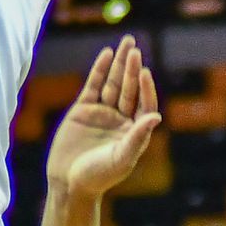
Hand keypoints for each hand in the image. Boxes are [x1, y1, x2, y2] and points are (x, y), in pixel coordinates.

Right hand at [46, 35, 161, 197]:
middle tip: (135, 46)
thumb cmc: (98, 176)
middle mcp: (120, 119)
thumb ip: (138, 136)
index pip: (144, 103)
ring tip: (126, 43)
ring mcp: (102, 112)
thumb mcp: (121, 158)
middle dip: (132, 68)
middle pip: (129, 88)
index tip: (144, 71)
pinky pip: (93, 85)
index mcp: (134, 131)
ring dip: (119, 64)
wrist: (68, 182)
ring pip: (112, 83)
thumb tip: (157, 116)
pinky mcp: (82, 109)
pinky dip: (99, 70)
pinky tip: (106, 54)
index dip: (145, 87)